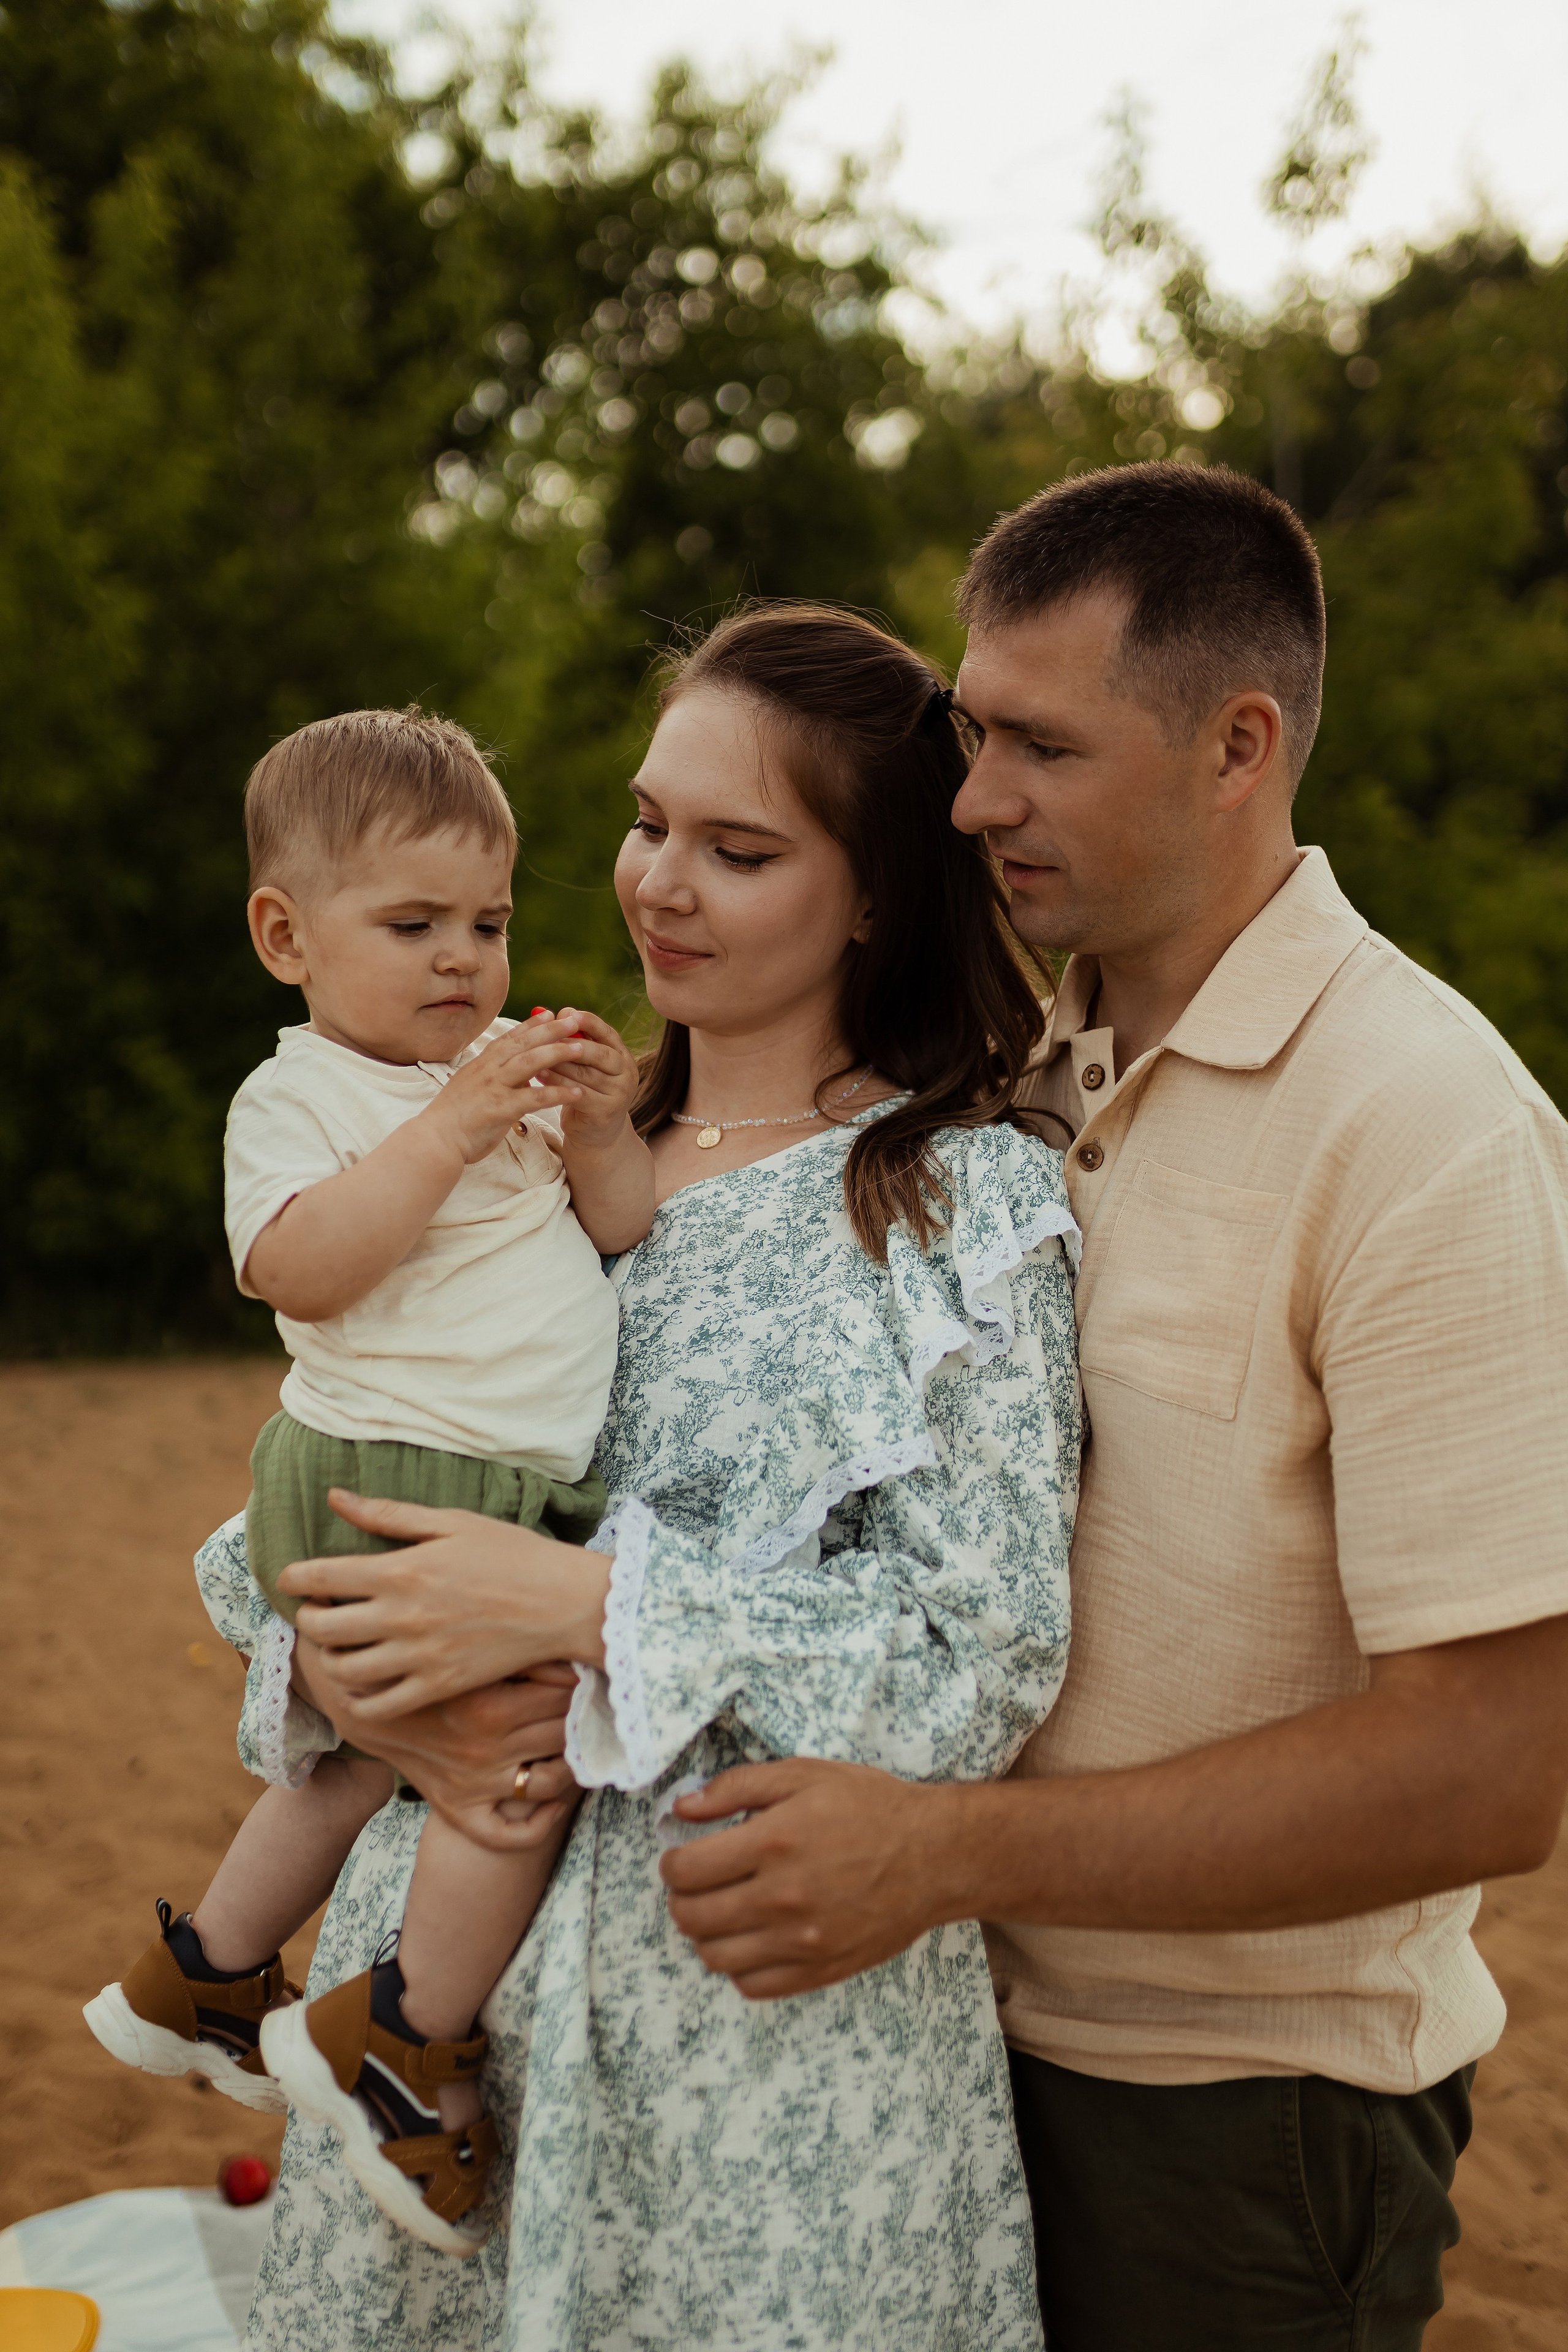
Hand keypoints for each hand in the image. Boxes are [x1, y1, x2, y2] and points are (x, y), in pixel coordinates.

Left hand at [276, 1489, 611, 1716]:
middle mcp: (402, 1616)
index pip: (322, 1577)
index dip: (293, 1579)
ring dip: (327, 1659)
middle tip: (314, 1612)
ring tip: (337, 1646)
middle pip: (323, 1627)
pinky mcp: (438, 1687)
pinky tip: (364, 1682)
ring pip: (343, 1670)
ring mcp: (419, 1657)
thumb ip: (388, 1514)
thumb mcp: (450, 1521)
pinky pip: (378, 1707)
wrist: (561, 1602)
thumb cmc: (510, 1552)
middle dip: (307, 1619)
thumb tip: (335, 1497)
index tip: (289, 1579)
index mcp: (402, 1570)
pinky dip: (358, 1699)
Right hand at [294, 1638, 583, 1854]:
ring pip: (553, 1780)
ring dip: (575, 1761)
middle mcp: (485, 1749)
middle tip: (592, 1695)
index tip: (586, 1663)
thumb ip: (511, 1633)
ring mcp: (475, 1782)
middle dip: (583, 1712)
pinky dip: (541, 1822)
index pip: (565, 1693)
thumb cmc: (417, 1654)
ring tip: (579, 1738)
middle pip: (564, 1731)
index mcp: (488, 1705)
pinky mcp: (460, 1807)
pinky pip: (510, 1834)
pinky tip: (555, 1800)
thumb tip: (565, 1623)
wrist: (359, 1698)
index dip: (582, 1676)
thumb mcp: (460, 1635)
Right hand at [422, 1014, 603, 1165]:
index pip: (510, 1038)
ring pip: (530, 1062)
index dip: (531, 1025)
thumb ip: (493, 1079)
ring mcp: (493, 1087)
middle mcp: (488, 1070)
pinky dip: (557, 1093)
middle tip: (574, 1021)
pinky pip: (534, 1098)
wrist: (435, 1140)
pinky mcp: (500, 1108)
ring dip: (557, 1053)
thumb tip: (518, 1076)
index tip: (550, 1013)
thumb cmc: (453, 1119)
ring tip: (582, 1049)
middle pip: (524, 1043)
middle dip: (550, 1030)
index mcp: (481, 1064)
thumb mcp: (472, 1089)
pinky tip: (576, 1093)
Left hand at [542, 1007, 640, 1153]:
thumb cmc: (587, 1091)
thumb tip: (561, 1012)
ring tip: (535, 1055)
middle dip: (572, 1043)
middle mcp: (626, 1073)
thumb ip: (578, 1042)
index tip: (566, 1012)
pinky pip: (578, 1093)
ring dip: (558, 1063)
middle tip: (547, 1036)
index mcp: (622, 1056)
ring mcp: (619, 1093)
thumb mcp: (587, 1065)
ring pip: (585, 1073)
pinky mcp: (606, 1112)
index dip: (589, 1021)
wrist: (596, 1134)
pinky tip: (539, 1076)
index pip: (608, 1033)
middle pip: (599, 1053)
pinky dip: (558, 1083)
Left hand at [659, 1758, 958, 1998]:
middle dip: (682, 1898)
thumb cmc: (870, 1807)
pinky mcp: (821, 1970)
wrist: (934, 1856)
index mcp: (773, 1842)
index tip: (681, 1857)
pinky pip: (753, 1986)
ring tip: (723, 1911)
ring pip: (715, 1957)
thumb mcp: (804, 1774)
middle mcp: (782, 1897)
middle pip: (692, 1918)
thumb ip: (736, 1787)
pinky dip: (740, 1966)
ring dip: (706, 1935)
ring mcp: (802, 1941)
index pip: (686, 1871)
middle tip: (697, 1884)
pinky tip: (753, 1938)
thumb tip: (682, 1806)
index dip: (671, 1863)